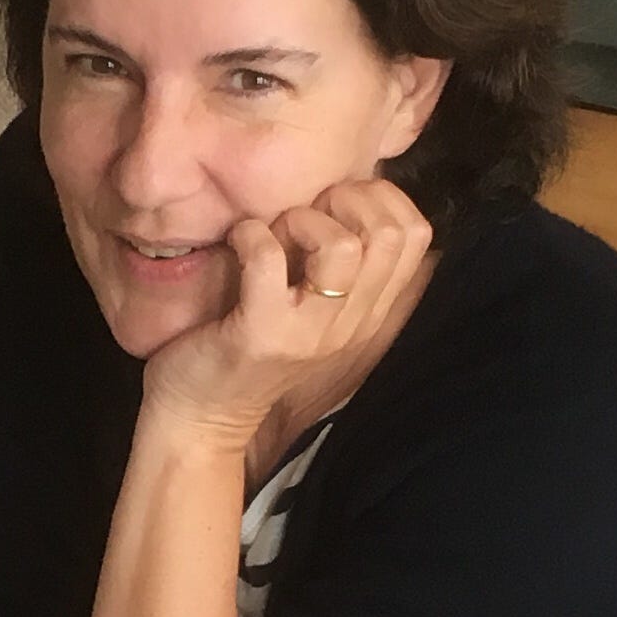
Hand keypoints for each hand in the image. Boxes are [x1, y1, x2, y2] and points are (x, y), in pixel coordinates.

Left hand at [137, 179, 433, 448]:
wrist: (199, 421)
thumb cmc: (246, 353)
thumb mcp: (310, 311)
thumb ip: (338, 268)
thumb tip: (347, 196)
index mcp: (368, 313)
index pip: (416, 234)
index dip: (379, 200)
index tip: (334, 207)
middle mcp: (350, 325)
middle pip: (391, 233)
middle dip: (345, 202)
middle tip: (302, 217)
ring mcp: (309, 333)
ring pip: (344, 246)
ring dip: (302, 221)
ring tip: (273, 233)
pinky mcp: (262, 334)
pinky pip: (269, 258)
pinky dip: (251, 235)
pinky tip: (237, 241)